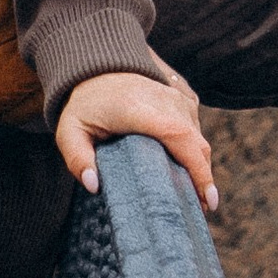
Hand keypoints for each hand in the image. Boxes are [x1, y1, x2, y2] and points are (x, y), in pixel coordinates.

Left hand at [54, 69, 214, 212]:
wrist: (98, 67)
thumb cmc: (85, 105)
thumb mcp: (69, 131)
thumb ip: (77, 158)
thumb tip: (94, 186)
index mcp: (139, 110)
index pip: (180, 137)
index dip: (198, 169)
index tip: (208, 199)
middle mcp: (165, 101)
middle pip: (196, 145)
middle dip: (204, 179)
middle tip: (201, 210)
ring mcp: (177, 98)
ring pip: (199, 139)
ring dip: (199, 167)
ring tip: (193, 196)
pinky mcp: (182, 99)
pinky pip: (195, 130)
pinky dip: (194, 152)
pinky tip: (186, 172)